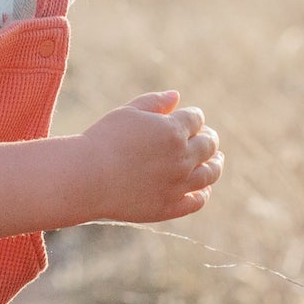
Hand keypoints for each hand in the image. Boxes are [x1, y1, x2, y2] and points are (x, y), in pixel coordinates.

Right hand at [80, 90, 222, 222]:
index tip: (188, 119)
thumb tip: (177, 96)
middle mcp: (182, 157)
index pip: (197, 119)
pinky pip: (197, 201)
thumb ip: (155, 102)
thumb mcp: (128, 112)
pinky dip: (203, 194)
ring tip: (217, 161)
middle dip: (209, 138)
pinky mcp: (170, 206)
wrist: (87, 177)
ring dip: (216, 164)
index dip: (193, 117)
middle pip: (209, 145)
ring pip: (210, 174)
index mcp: (174, 130)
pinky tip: (203, 190)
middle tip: (208, 138)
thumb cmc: (103, 140)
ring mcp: (178, 184)